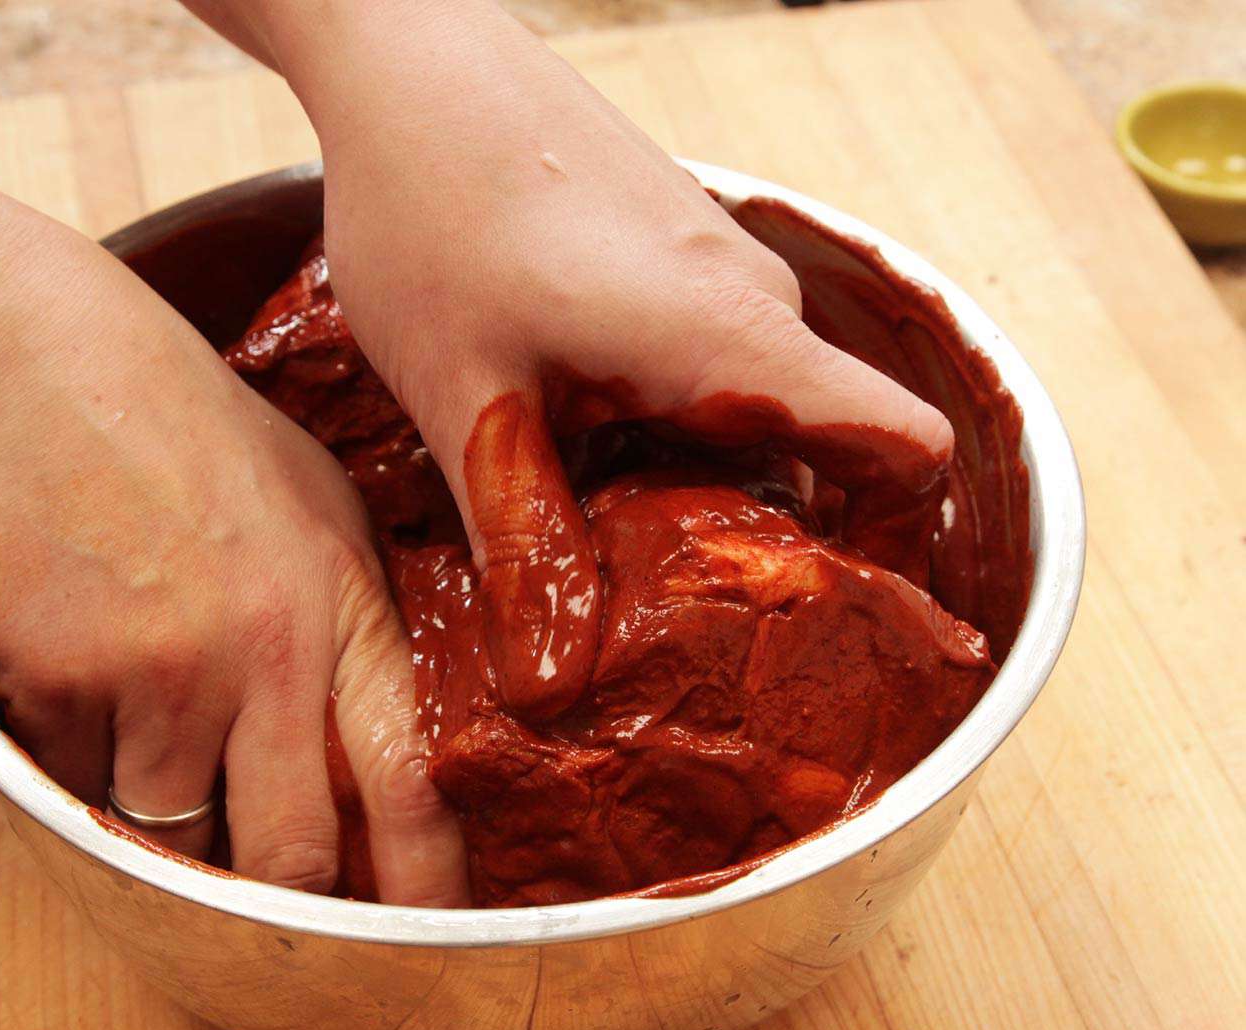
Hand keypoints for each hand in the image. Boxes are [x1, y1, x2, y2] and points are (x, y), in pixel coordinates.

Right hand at [0, 236, 467, 904]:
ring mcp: (171, 670)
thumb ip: (349, 610)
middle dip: (274, 890)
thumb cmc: (169, 423)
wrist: (22, 361)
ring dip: (152, 802)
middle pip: (292, 852)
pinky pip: (77, 782)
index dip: (421, 878)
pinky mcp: (71, 682)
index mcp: (345, 601)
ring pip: (169, 827)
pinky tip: (69, 656)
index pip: (409, 776)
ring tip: (133, 691)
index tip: (422, 931)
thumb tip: (373, 726)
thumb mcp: (306, 498)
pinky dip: (74, 754)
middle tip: (258, 883)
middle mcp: (273, 649)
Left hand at [227, 0, 954, 718]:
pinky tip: (572, 432)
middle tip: (656, 609)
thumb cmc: (435, 209)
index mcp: (730, 339)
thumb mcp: (467, 400)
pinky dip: (664, 413)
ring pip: (751, 403)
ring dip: (694, 473)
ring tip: (593, 526)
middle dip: (753, 535)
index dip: (885, 544)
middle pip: (817, 446)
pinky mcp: (675, 250)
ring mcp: (717, 266)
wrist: (409, 57)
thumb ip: (522, 542)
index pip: (900, 447)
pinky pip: (708, 356)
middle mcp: (753, 300)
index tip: (815, 613)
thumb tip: (548, 686)